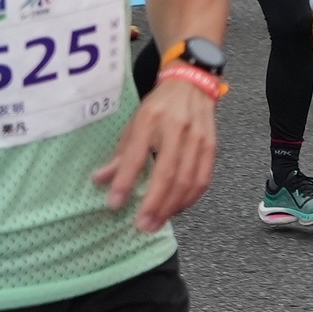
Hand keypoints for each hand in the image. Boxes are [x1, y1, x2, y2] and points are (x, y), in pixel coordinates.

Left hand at [94, 79, 215, 234]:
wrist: (192, 85)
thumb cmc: (159, 107)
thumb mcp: (134, 123)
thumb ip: (121, 153)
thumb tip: (100, 180)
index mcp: (151, 120)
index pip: (137, 156)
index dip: (125, 181)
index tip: (115, 204)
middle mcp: (177, 129)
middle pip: (168, 173)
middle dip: (154, 204)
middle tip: (142, 225)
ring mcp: (198, 139)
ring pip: (187, 180)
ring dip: (172, 206)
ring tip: (157, 223)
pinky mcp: (212, 147)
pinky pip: (203, 179)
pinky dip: (190, 198)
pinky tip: (177, 209)